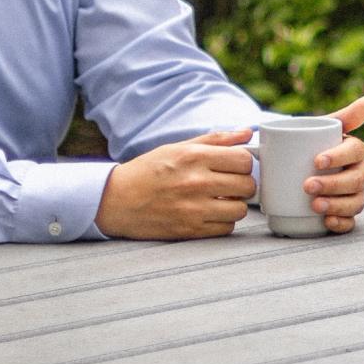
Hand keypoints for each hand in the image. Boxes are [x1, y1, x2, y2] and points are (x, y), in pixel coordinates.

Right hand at [95, 129, 255, 239]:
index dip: (244, 163)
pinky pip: (226, 228)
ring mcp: (193, 209)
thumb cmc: (148, 172)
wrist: (116, 201)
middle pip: (247, 185)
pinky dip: (223, 221)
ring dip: (234, 205)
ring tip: (220, 200)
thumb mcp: (177, 147)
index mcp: (193, 157)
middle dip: (242, 184)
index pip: (244, 160)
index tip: (235, 166)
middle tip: (230, 184)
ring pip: (240, 209)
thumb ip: (215, 140)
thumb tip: (247, 134)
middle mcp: (195, 182)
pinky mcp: (190, 230)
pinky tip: (210, 213)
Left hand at [292, 96, 363, 234]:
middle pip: (356, 179)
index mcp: (353, 151)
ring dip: (338, 205)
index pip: (356, 151)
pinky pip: (350, 223)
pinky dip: (341, 223)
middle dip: (334, 184)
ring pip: (355, 202)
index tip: (317, 160)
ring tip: (315, 205)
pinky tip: (327, 221)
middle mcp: (358, 173)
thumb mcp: (319, 129)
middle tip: (307, 186)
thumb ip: (342, 117)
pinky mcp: (343, 214)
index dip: (340, 156)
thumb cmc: (309, 147)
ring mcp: (352, 195)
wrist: (291, 171)